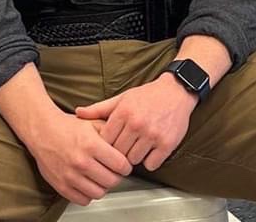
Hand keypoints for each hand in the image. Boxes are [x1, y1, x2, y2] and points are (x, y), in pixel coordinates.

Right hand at [24, 107, 131, 205]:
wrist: (43, 131)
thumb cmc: (68, 127)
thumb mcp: (93, 123)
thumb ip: (111, 133)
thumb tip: (126, 146)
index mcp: (91, 145)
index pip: (120, 164)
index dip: (126, 166)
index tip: (125, 165)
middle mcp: (81, 162)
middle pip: (112, 181)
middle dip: (117, 177)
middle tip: (115, 171)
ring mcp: (70, 176)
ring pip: (99, 193)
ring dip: (103, 186)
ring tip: (102, 177)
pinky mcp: (61, 186)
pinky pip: (83, 200)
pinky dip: (89, 194)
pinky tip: (89, 183)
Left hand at [75, 74, 196, 171]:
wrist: (177, 91)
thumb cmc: (147, 95)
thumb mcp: (122, 98)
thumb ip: (99, 109)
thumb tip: (78, 113)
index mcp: (124, 112)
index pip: (105, 141)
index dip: (106, 146)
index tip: (109, 145)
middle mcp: (137, 123)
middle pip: (118, 153)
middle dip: (119, 153)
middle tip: (124, 147)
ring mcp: (153, 134)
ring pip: (133, 160)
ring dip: (134, 157)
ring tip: (137, 147)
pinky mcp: (167, 143)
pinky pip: (151, 164)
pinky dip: (150, 160)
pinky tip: (150, 150)